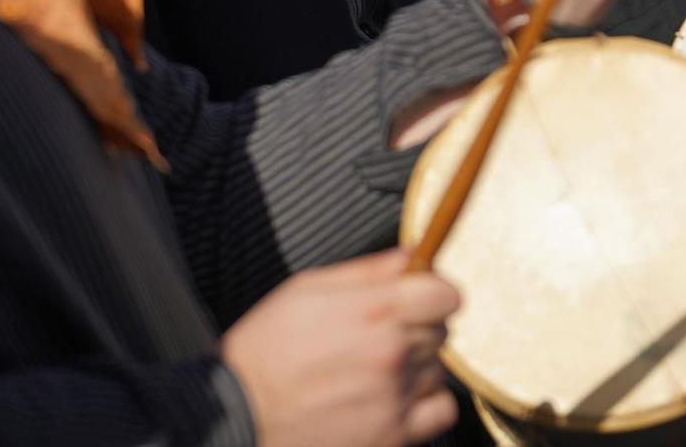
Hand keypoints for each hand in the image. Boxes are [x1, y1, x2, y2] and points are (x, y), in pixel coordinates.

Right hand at [219, 249, 459, 446]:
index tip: (421, 298)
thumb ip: (368, 271)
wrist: (239, 413)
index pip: (446, 294)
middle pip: (442, 330)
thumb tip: (410, 257)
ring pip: (438, 369)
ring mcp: (394, 398)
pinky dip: (426, 404)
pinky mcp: (392, 435)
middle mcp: (392, 353)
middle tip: (381, 335)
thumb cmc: (265, 351)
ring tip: (377, 370)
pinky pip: (440, 411)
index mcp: (374, 311)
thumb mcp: (307, 290)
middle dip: (419, 327)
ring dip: (418, 366)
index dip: (434, 292)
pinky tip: (397, 398)